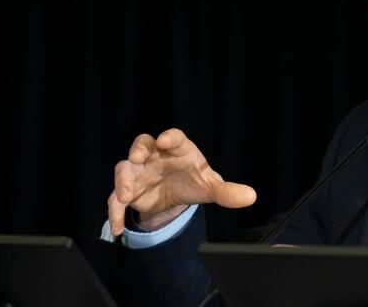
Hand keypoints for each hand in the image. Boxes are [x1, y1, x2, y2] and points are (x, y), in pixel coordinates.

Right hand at [107, 128, 255, 235]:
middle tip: (136, 158)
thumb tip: (251, 197)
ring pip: (124, 169)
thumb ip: (227, 191)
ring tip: (125, 197)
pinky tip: (117, 229)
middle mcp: (155, 155)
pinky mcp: (129, 189)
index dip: (170, 137)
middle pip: (142, 144)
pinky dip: (116, 212)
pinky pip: (116, 198)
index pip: (175, 138)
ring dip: (123, 181)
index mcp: (178, 149)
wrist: (178, 195)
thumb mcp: (210, 186)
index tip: (166, 140)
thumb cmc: (195, 180)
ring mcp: (139, 170)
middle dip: (138, 150)